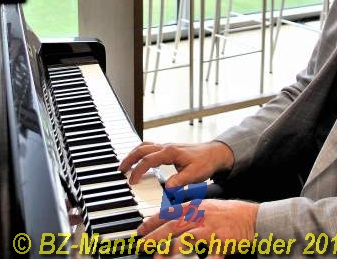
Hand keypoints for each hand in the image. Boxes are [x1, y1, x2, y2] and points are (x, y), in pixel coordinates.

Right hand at [118, 141, 234, 186]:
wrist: (215, 153)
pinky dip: (141, 153)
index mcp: (170, 152)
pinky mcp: (169, 149)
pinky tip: (140, 161)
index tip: (132, 182)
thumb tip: (167, 189)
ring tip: (126, 165)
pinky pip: (150, 148)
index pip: (148, 160)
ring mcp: (167, 147)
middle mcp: (166, 147)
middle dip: (129, 159)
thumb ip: (180, 181)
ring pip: (144, 146)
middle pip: (141, 149)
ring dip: (133, 154)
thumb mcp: (194, 174)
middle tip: (121, 170)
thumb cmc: (206, 162)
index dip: (138, 171)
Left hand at [138, 198, 257, 258]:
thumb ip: (189, 212)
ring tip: (158, 258)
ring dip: (170, 249)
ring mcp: (210, 229)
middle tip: (142, 245)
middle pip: (173, 226)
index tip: (141, 230)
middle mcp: (200, 216)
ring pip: (186, 239)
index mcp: (195, 207)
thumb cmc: (228, 214)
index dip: (153, 222)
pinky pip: (210, 254)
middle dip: (155, 236)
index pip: (169, 213)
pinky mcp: (221, 242)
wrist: (251, 218)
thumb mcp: (206, 207)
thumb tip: (170, 220)